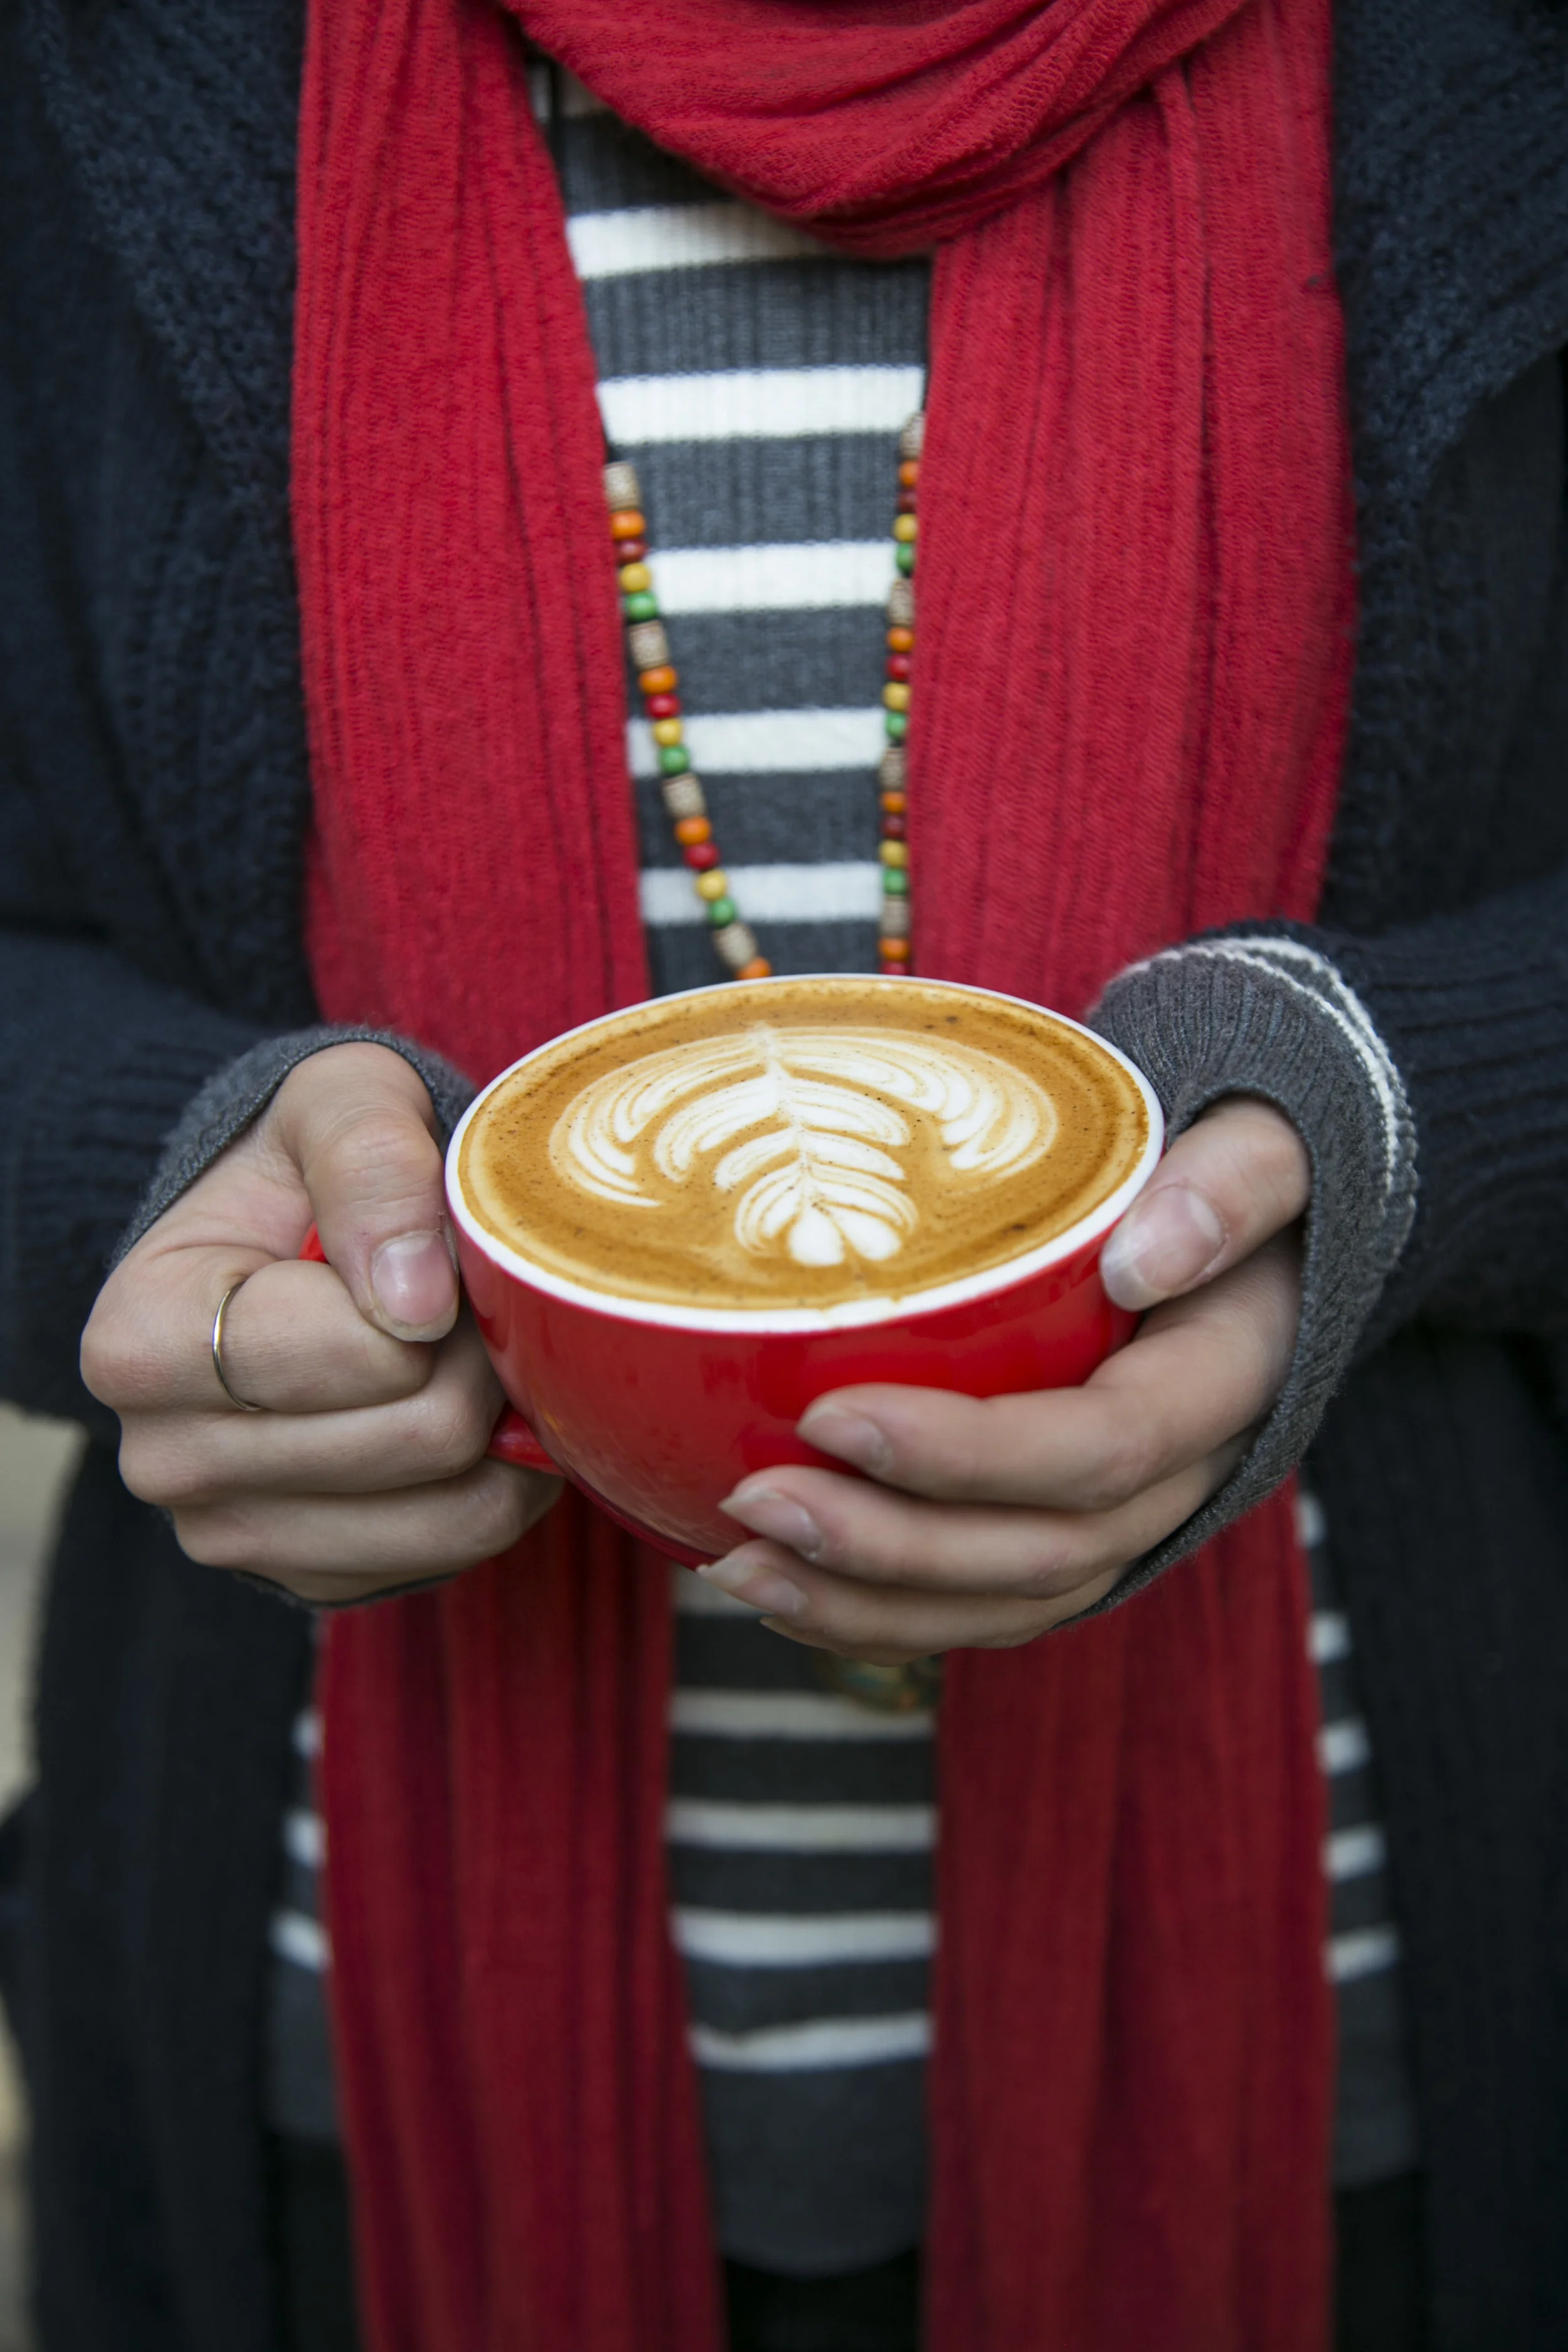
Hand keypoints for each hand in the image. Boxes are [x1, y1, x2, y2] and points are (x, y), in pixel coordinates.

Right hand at [81, 1043, 560, 1603]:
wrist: (281, 1241)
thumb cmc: (310, 1166)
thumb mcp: (339, 1101)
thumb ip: (373, 1162)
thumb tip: (416, 1296)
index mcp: (143, 1341)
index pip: (362, 1351)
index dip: (442, 1300)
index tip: (435, 1253)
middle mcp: (166, 1459)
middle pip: (417, 1438)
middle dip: (479, 1359)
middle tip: (469, 1304)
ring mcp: (233, 1533)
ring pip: (453, 1512)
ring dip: (499, 1424)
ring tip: (466, 1351)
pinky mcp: (307, 1576)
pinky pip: (460, 1551)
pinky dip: (497, 1481)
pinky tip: (462, 1412)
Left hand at [703, 1097, 1308, 1658]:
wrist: (1264, 1218)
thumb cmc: (1239, 1167)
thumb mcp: (1266, 1144)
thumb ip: (1230, 1183)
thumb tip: (1143, 1254)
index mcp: (1228, 1383)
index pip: (1098, 1450)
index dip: (965, 1452)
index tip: (829, 1413)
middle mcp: (1188, 1477)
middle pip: (1039, 1550)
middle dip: (887, 1544)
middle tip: (752, 1498)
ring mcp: (1133, 1519)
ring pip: (1005, 1602)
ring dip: (865, 1603)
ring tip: (738, 1567)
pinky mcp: (1077, 1530)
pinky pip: (986, 1603)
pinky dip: (881, 1615)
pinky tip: (780, 1589)